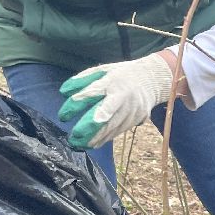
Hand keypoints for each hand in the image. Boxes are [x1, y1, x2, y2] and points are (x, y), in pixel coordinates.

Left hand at [57, 54, 173, 149]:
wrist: (151, 80)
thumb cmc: (121, 74)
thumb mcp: (103, 70)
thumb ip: (83, 80)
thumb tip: (63, 92)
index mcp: (113, 82)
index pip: (94, 92)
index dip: (78, 103)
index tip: (63, 115)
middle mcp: (123, 98)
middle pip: (105, 116)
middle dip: (87, 128)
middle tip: (72, 137)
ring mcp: (131, 111)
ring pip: (111, 128)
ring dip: (94, 138)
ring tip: (78, 144)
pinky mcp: (135, 121)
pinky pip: (117, 132)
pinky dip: (104, 139)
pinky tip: (92, 144)